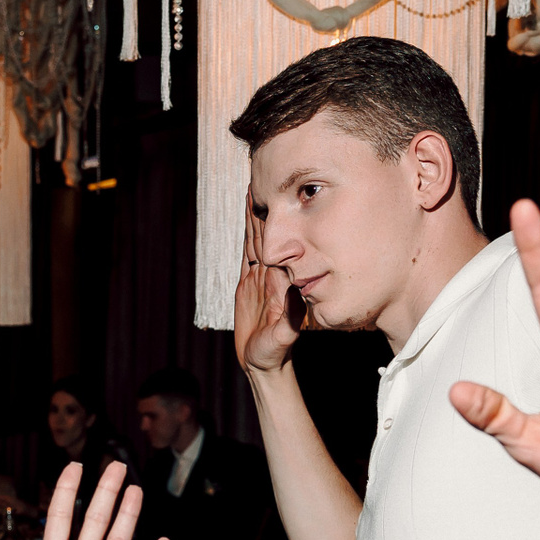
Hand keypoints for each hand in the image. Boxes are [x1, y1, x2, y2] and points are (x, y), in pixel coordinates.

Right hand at [234, 190, 307, 375]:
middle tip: (262, 175)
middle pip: (270, 234)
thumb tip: (293, 298)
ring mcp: (261, 277)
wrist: (264, 364)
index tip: (276, 195)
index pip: (281, 244)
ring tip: (253, 186)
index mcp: (281, 281)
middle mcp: (273, 274)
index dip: (277, 221)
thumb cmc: (274, 354)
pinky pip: (247, 252)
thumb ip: (287, 321)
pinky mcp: (248, 282)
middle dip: (267, 208)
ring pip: (258, 238)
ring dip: (256, 214)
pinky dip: (247, 232)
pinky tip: (249, 215)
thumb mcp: (281, 339)